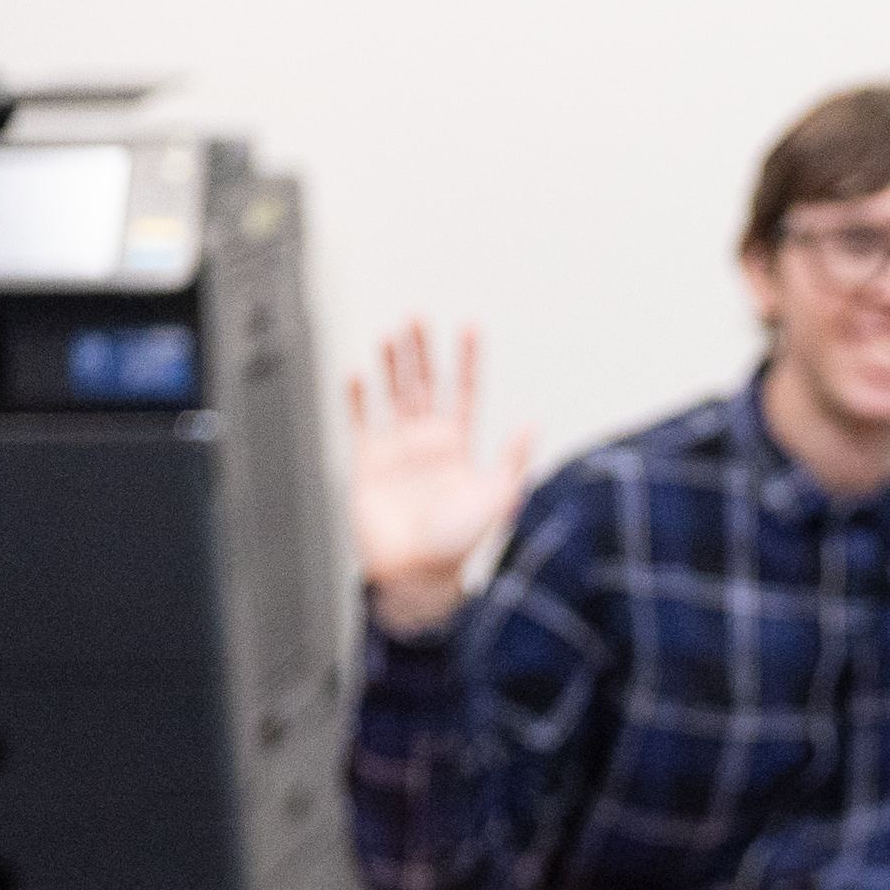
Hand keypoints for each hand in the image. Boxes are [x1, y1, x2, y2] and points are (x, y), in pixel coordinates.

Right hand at [345, 321, 532, 632]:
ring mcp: (397, 450)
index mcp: (459, 446)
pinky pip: (360, 424)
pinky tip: (357, 375)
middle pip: (424, 384)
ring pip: (392, 395)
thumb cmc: (460, 543)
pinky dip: (357, 400)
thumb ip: (512, 459)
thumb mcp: (497, 497)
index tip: (470, 327)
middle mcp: (428, 443)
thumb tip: (532, 423)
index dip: (467, 361)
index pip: (464, 392)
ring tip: (391, 334)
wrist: (418, 573)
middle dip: (422, 351)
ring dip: (391, 365)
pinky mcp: (367, 463)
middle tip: (419, 317)